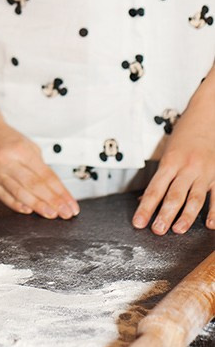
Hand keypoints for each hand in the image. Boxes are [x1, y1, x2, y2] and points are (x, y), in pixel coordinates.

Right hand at [0, 114, 79, 220]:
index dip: (61, 192)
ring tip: (52, 214)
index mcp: (20, 150)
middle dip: (53, 201)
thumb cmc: (5, 137)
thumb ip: (39, 166)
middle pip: (34, 186)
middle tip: (66, 213)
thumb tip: (54, 190)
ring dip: (38, 206)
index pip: (46, 175)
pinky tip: (29, 210)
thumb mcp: (27, 145)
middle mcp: (6, 162)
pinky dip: (17, 205)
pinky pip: (5, 197)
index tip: (71, 203)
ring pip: (20, 194)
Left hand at [132, 103, 214, 234]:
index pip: (154, 189)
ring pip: (194, 198)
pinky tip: (209, 225)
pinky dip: (214, 212)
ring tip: (177, 230)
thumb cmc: (184, 134)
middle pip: (173, 195)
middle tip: (156, 230)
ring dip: (186, 216)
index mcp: (170, 162)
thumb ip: (159, 177)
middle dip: (164, 215)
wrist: (207, 116)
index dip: (145, 207)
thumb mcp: (167, 152)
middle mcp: (186, 167)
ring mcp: (204, 172)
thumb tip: (144, 199)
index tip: (138, 222)